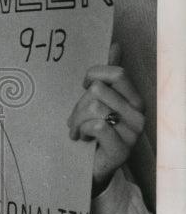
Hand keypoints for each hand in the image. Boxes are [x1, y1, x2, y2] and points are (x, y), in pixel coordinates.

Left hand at [67, 43, 144, 195]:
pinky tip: (80, 138)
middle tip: (75, 118)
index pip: (116, 73)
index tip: (84, 86)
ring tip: (76, 129)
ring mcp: (133, 132)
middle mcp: (139, 114)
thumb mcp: (99, 101)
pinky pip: (97, 126)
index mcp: (135, 99)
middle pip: (99, 90)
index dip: (94, 75)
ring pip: (95, 108)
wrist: (92, 168)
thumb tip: (115, 45)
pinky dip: (81, 130)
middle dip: (79, 104)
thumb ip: (108, 76)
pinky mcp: (122, 149)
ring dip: (76, 119)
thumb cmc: (93, 132)